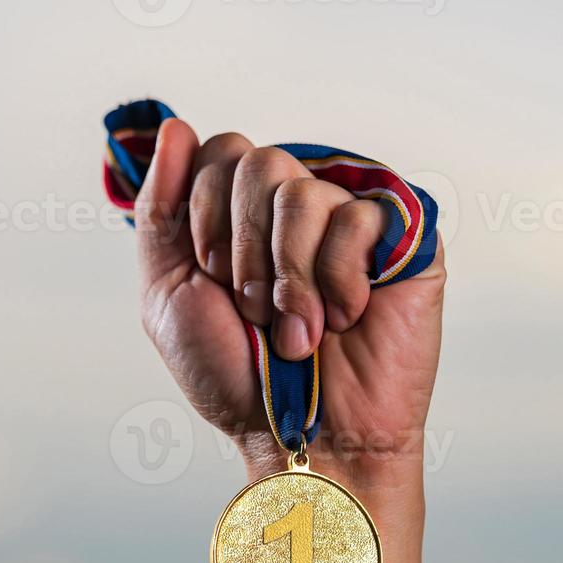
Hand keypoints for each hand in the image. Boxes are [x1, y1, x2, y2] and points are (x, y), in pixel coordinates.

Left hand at [132, 119, 445, 487]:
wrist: (297, 435)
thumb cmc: (234, 376)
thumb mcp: (167, 295)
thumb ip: (161, 210)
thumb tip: (177, 126)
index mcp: (239, 212)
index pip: (218, 152)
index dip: (206, 217)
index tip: (211, 275)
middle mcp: (293, 207)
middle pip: (257, 163)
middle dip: (242, 250)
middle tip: (253, 310)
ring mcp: (348, 219)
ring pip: (302, 190)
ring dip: (286, 274)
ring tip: (298, 328)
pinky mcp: (401, 239)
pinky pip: (358, 216)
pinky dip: (336, 280)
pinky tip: (344, 318)